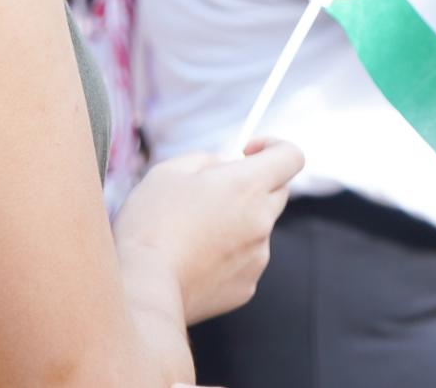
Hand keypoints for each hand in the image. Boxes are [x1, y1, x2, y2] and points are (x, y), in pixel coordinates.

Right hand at [113, 138, 303, 323]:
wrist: (144, 288)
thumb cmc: (151, 224)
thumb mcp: (169, 171)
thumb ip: (205, 159)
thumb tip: (225, 164)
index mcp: (247, 185)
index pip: (291, 156)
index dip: (274, 147)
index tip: (247, 152)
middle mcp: (262, 220)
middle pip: (278, 191)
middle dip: (253, 185)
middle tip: (212, 193)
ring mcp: (258, 256)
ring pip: (259, 228)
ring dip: (237, 222)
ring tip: (193, 234)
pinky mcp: (247, 286)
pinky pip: (246, 260)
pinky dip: (228, 255)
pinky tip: (194, 260)